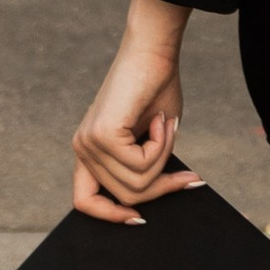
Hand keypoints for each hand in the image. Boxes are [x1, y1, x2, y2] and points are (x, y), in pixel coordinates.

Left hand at [71, 0, 200, 224]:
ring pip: (137, 183)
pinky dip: (162, 145)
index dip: (112, 215)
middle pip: (126, 196)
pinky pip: (142, 164)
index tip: (139, 218)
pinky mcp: (103, 135)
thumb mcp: (153, 139)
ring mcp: (89, 142)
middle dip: (162, 187)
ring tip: (166, 127)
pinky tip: (160, 120)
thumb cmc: (156, 88)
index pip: (85, 201)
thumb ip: (148, 167)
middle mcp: (82, 148)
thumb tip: (168, 192)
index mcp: (88, 151)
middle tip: (188, 175)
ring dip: (164, 158)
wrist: (154, 51)